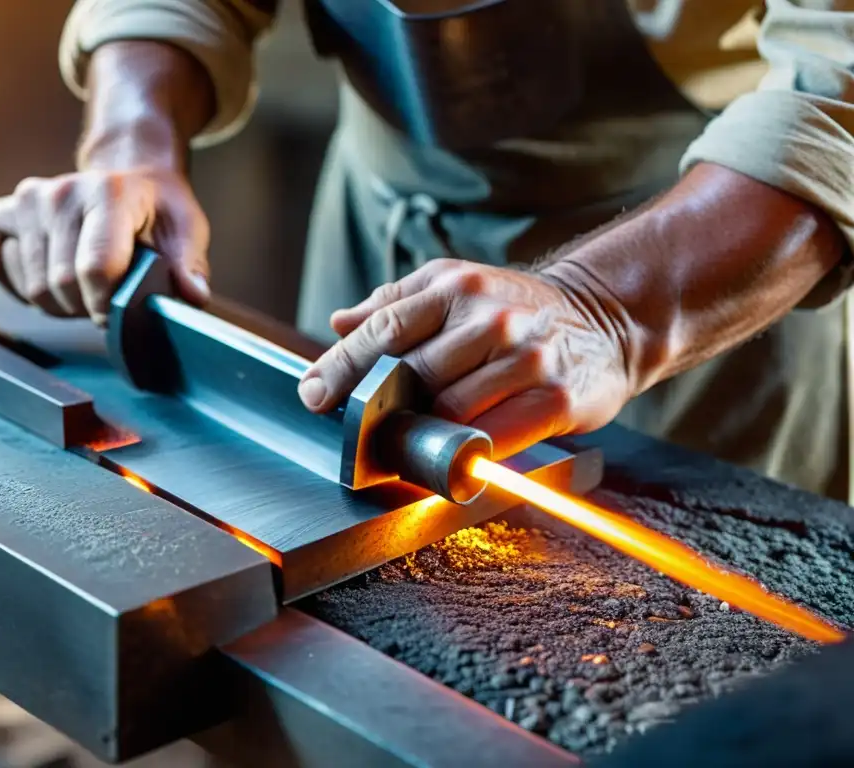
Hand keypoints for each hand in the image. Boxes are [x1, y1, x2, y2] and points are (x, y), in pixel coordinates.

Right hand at [0, 166, 209, 324]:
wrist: (128, 176)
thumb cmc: (157, 211)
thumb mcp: (186, 230)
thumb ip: (187, 264)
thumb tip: (192, 295)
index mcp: (109, 194)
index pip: (95, 269)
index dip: (108, 307)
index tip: (121, 314)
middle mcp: (61, 193)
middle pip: (61, 285)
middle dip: (86, 308)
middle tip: (106, 300)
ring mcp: (28, 201)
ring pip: (32, 286)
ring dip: (58, 303)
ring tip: (84, 288)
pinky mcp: (2, 212)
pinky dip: (16, 285)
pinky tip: (45, 281)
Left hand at [297, 259, 634, 458]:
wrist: (604, 319)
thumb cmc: (517, 308)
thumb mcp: (456, 286)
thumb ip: (396, 304)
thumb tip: (339, 324)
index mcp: (457, 288)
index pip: (385, 329)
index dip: (342, 368)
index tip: (312, 395)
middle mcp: (491, 319)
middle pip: (412, 374)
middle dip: (376, 407)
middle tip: (356, 430)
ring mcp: (527, 359)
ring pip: (449, 411)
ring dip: (421, 436)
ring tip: (405, 447)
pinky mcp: (557, 400)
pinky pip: (494, 438)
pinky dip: (466, 456)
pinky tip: (452, 461)